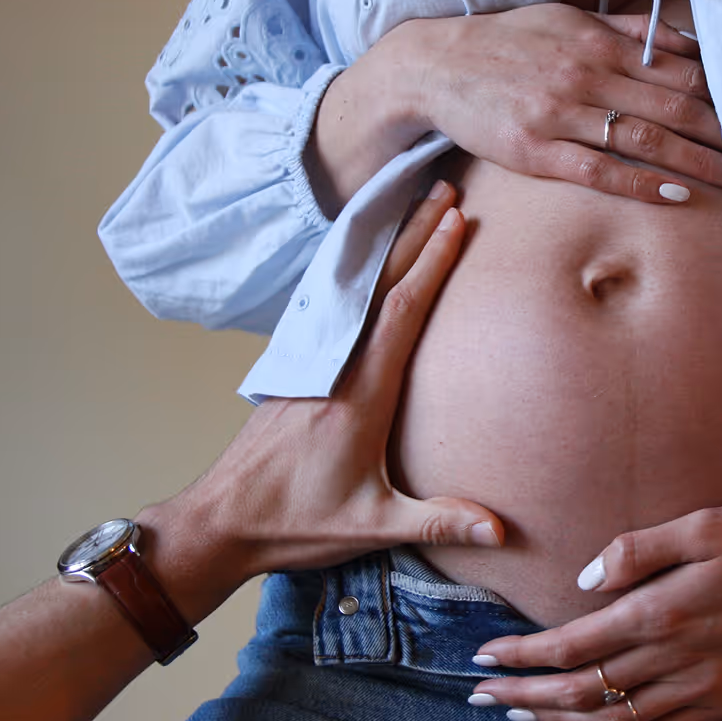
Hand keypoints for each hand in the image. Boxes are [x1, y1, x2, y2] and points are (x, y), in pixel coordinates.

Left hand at [139, 180, 502, 621]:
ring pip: (355, 289)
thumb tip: (500, 532)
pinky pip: (335, 306)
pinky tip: (367, 260)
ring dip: (386, 246)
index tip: (458, 223)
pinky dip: (358, 273)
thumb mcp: (371, 527)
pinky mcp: (299, 371)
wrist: (221, 522)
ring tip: (413, 207)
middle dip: (415, 233)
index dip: (432, 263)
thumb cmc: (295, 524)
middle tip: (444, 188)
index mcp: (360, 394)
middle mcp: (335, 366)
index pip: (402, 312)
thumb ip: (438, 522)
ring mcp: (314, 364)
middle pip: (381, 284)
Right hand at [313, 4, 721, 211]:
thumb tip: (684, 38)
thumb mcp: (568, 18)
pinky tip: (675, 196)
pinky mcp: (536, 150)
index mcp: (598, 41)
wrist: (436, 66)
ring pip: (644, 140)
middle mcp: (585, 74)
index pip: (676, 68)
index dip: (720, 93)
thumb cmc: (507, 43)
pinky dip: (641, 184)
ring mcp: (560, 113)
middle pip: (672, 105)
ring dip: (696, 162)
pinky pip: (599, 172)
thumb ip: (627, 28)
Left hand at [464, 505, 721, 720]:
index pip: (572, 645)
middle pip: (582, 691)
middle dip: (523, 696)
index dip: (522, 655)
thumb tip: (584, 582)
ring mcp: (703, 688)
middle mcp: (675, 659)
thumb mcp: (705, 523)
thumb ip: (637, 550)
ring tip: (521, 718)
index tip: (483, 655)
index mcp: (662, 611)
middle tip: (480, 696)